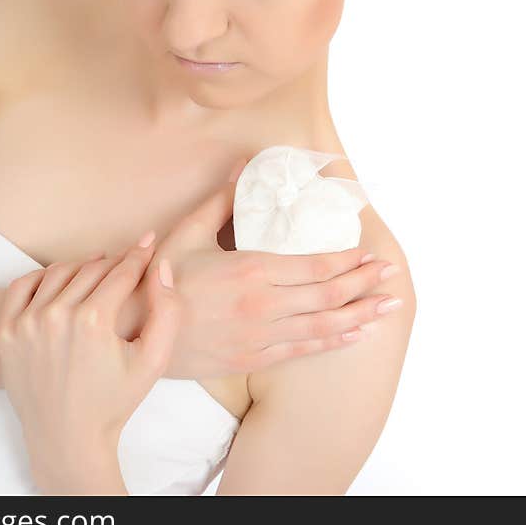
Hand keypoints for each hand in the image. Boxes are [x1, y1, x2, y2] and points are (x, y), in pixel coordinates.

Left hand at [0, 232, 180, 493]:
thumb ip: (168, 312)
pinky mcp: (5, 333)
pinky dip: (43, 277)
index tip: (149, 242)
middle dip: (115, 261)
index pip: (121, 272)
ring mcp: (24, 324)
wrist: (68, 438)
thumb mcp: (154, 361)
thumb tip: (162, 267)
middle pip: (92, 269)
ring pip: (58, 273)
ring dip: (82, 266)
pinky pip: (22, 287)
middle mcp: (54, 316)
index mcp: (93, 321)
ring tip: (98, 270)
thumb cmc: (114, 401)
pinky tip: (61, 282)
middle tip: (128, 260)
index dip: (140, 255)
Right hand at [130, 159, 402, 379]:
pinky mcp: (253, 358)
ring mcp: (260, 336)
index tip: (372, 253)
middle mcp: (263, 305)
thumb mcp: (186, 234)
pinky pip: (303, 350)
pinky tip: (354, 335)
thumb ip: (220, 201)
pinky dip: (333, 341)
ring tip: (388, 306)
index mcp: (250, 270)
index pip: (315, 266)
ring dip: (360, 314)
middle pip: (328, 295)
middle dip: (365, 284)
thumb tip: (241, 165)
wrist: (133, 334)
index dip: (349, 261)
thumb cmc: (159, 281)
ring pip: (323, 325)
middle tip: (392, 276)